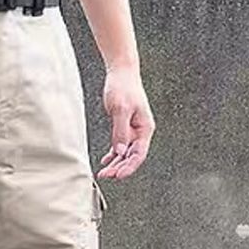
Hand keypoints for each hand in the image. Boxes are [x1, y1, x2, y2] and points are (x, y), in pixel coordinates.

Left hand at [97, 66, 154, 180]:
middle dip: (119, 168)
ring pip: (124, 153)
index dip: (128, 167)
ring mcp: (133, 130)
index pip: (138, 154)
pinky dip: (113, 154)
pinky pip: (120, 145)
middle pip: (131, 157)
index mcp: (145, 128)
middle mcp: (141, 131)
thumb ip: (120, 131)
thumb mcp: (120, 109)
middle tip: (105, 175)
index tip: (117, 176)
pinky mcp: (124, 127)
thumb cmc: (123, 87)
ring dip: (115, 164)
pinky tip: (106, 161)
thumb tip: (120, 152)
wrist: (121, 72)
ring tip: (103, 172)